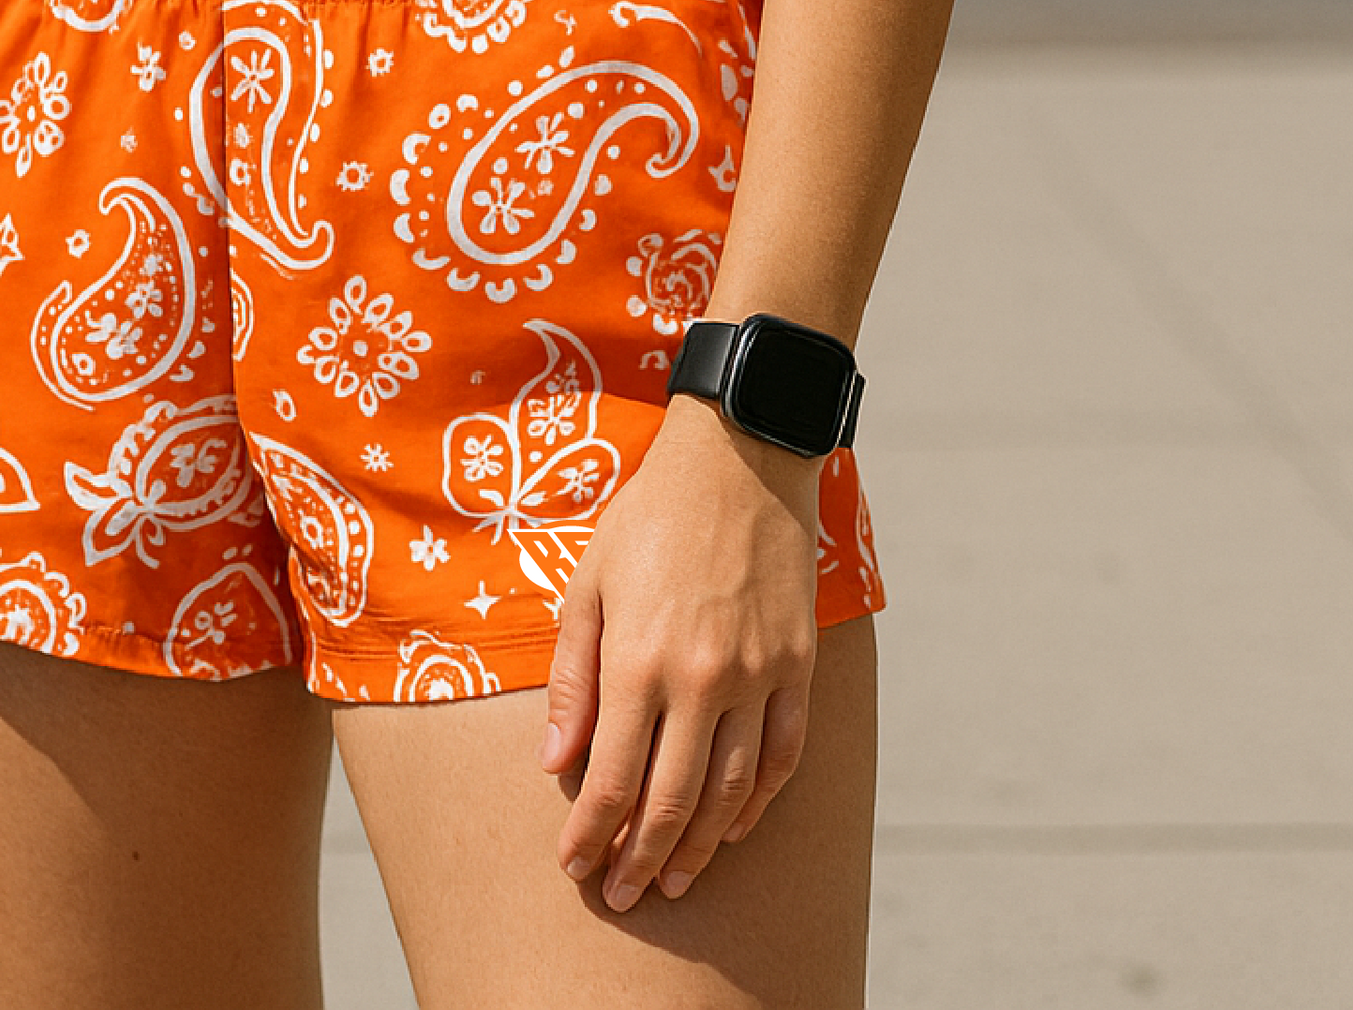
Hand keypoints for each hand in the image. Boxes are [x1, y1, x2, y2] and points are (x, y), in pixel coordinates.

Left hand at [538, 396, 820, 909]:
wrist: (739, 457)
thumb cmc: (651, 516)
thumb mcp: (589, 583)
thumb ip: (574, 678)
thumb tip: (554, 761)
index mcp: (639, 658)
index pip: (612, 778)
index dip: (592, 834)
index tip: (574, 865)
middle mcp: (700, 678)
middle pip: (670, 800)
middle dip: (640, 859)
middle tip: (621, 895)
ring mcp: (757, 675)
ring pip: (731, 791)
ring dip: (699, 846)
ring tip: (675, 879)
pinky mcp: (798, 664)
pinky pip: (784, 755)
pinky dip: (760, 802)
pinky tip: (734, 827)